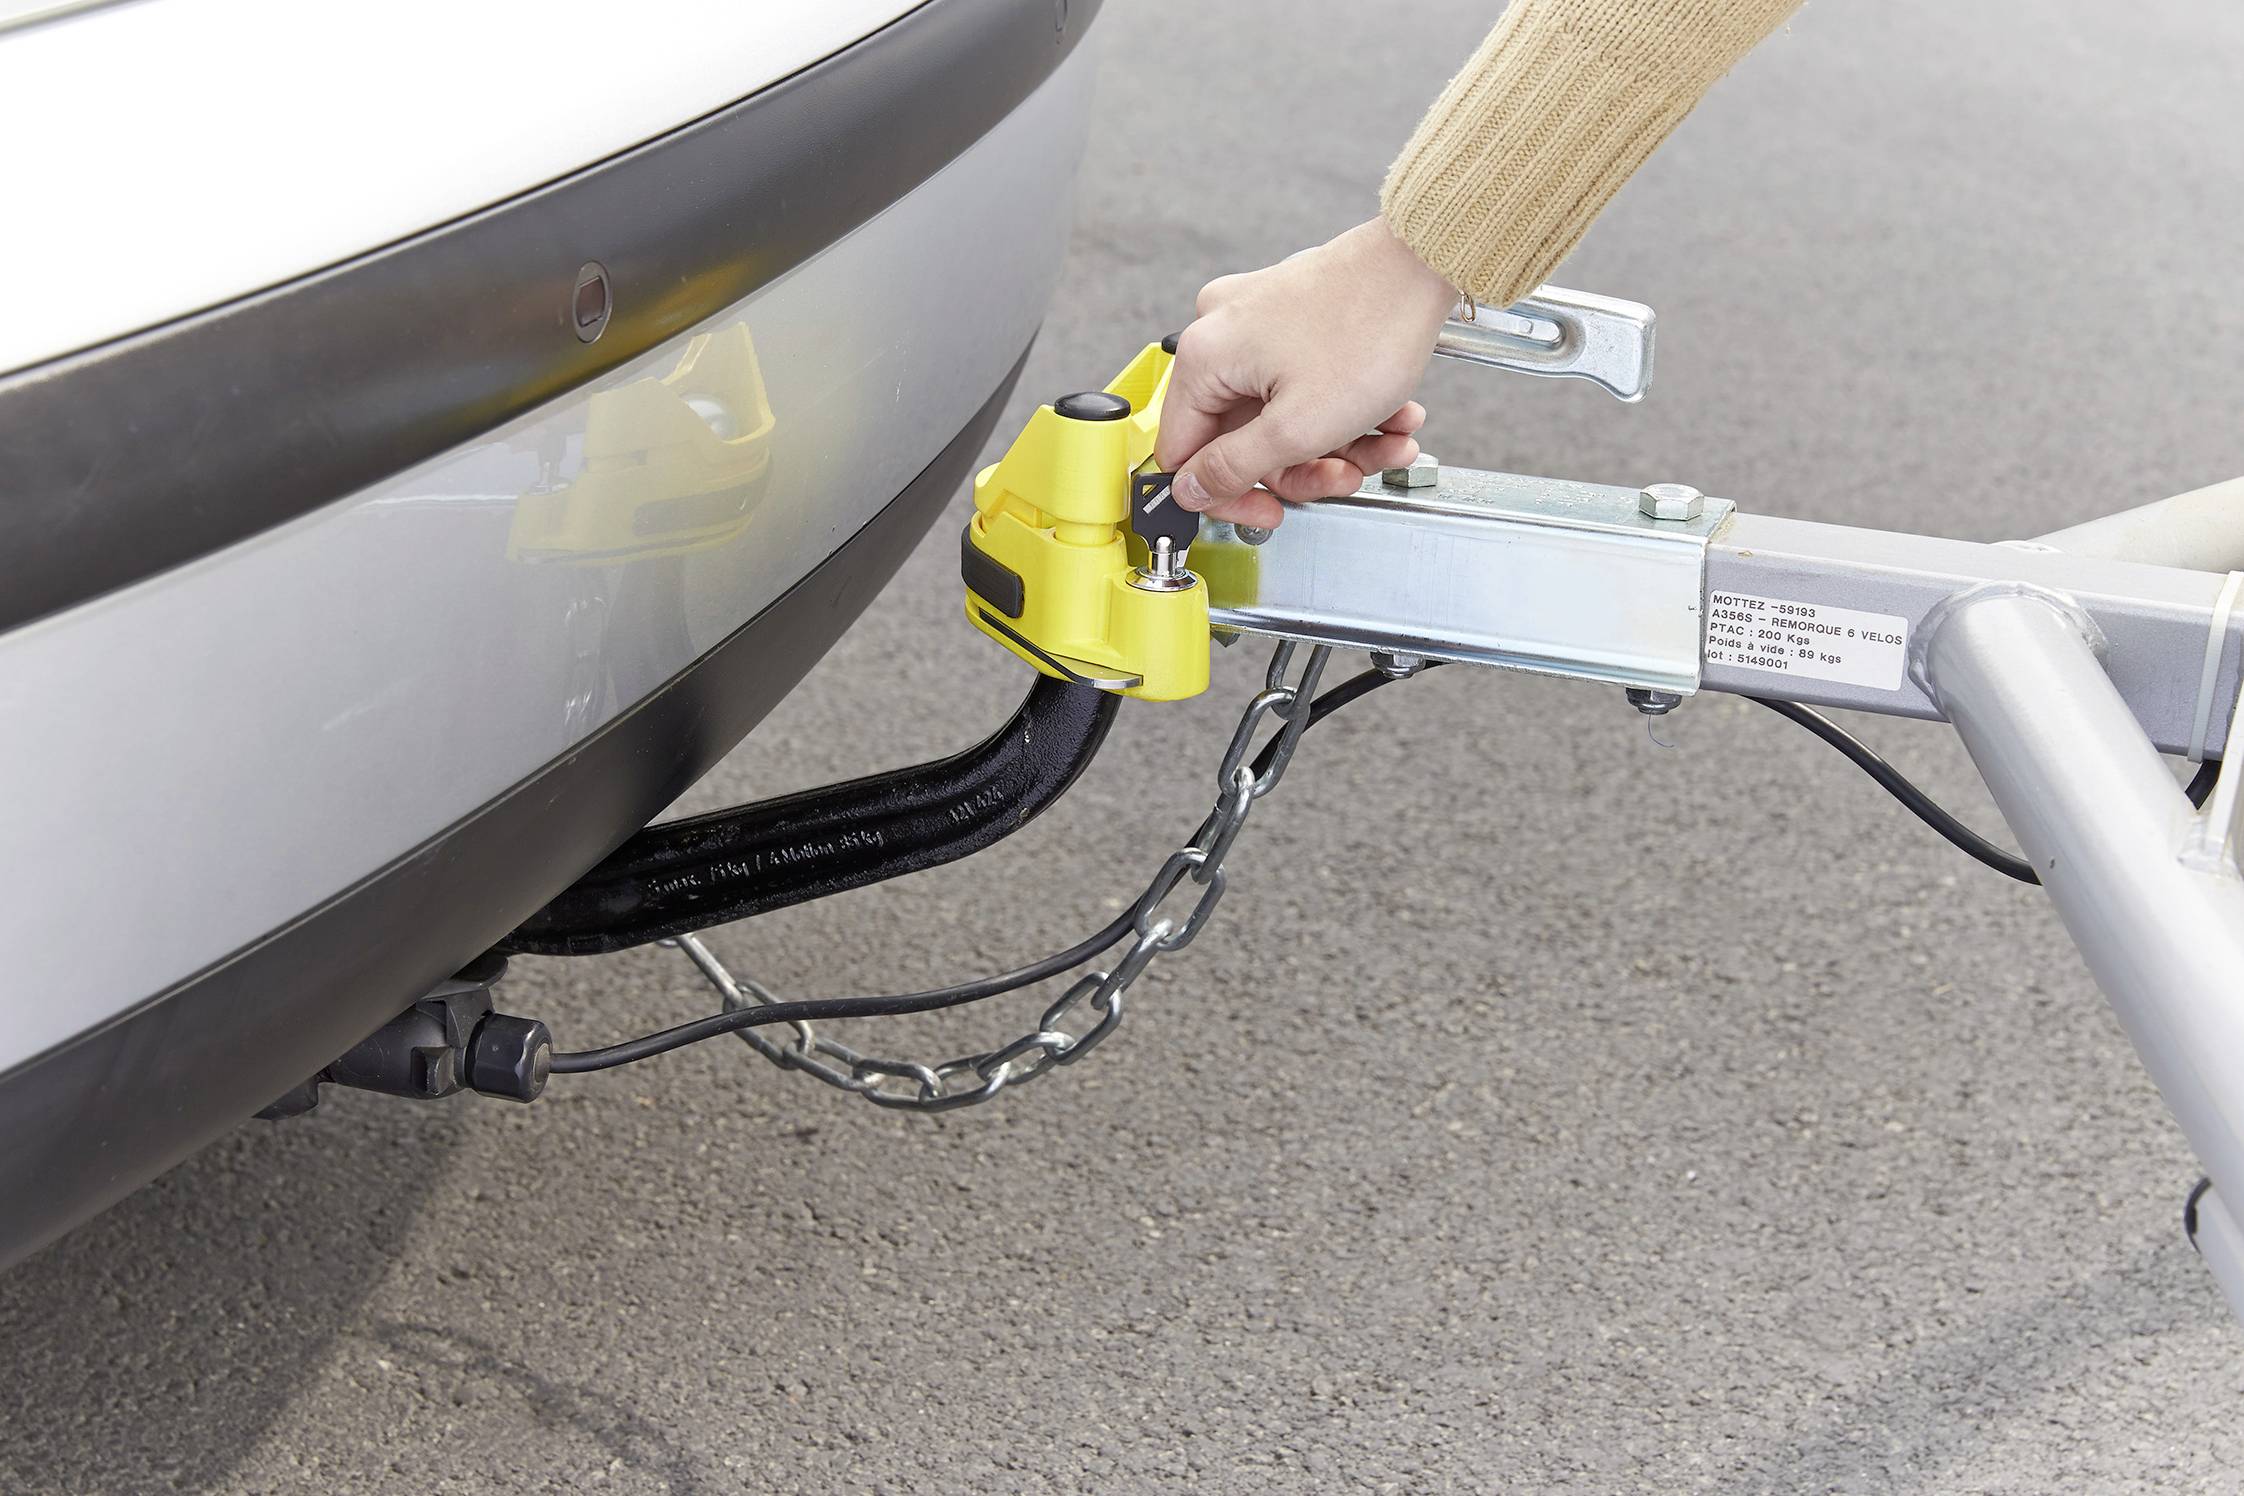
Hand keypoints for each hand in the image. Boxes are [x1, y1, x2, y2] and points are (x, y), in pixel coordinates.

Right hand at [1155, 218, 1456, 528]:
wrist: (1426, 262)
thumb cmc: (1370, 328)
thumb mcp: (1296, 428)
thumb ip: (1233, 468)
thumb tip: (1188, 491)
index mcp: (1204, 358)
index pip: (1184, 453)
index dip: (1226, 494)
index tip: (1264, 511)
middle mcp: (1222, 333)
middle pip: (1243, 437)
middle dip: (1304, 466)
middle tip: (1344, 475)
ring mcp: (1257, 321)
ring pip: (1282, 416)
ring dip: (1339, 443)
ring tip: (1387, 443)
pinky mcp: (1292, 317)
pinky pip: (1305, 386)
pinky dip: (1346, 411)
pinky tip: (1389, 416)